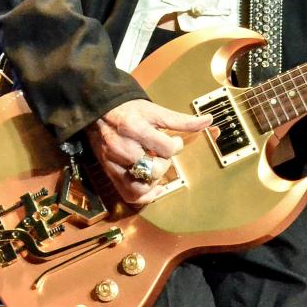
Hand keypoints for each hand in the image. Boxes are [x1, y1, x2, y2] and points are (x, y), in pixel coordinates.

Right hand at [86, 98, 210, 204]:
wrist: (99, 111)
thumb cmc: (128, 110)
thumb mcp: (154, 110)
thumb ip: (181, 120)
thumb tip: (208, 120)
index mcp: (134, 129)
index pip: (166, 149)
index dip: (176, 145)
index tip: (173, 141)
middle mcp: (122, 147)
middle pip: (154, 169)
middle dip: (164, 163)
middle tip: (161, 153)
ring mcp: (114, 162)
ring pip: (141, 185)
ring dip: (154, 180)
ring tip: (155, 168)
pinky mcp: (109, 171)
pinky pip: (129, 194)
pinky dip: (145, 196)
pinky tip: (154, 187)